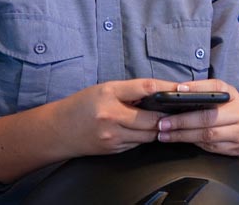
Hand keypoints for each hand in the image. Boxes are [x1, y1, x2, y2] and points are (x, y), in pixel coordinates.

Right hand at [51, 78, 178, 156]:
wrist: (57, 130)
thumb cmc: (81, 105)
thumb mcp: (104, 88)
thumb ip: (130, 90)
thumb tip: (157, 92)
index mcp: (109, 94)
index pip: (146, 88)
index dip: (167, 88)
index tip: (181, 89)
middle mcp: (111, 116)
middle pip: (152, 118)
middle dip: (166, 115)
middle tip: (177, 110)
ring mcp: (112, 136)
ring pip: (148, 134)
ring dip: (157, 127)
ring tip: (162, 119)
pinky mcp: (114, 149)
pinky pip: (138, 143)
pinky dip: (144, 136)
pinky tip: (144, 130)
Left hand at [154, 79, 238, 158]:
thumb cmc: (230, 111)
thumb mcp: (222, 96)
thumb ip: (204, 92)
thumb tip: (178, 91)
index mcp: (232, 94)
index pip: (215, 87)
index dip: (196, 88)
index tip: (177, 90)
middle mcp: (238, 112)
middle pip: (208, 116)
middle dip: (182, 120)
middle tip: (163, 122)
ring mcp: (238, 131)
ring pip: (207, 134)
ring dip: (183, 135)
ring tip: (165, 134)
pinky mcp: (234, 147)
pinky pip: (210, 146)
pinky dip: (192, 143)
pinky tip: (179, 140)